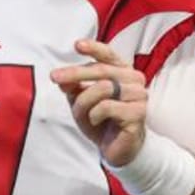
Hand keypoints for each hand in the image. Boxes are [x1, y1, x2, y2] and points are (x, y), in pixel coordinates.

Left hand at [50, 40, 146, 165]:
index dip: (94, 48)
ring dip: (84, 102)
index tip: (77, 45)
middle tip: (55, 77)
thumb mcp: (81, 102)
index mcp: (122, 72)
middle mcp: (134, 80)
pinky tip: (96, 120)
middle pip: (101, 70)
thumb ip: (74, 88)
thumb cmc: (101, 121)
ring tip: (82, 114)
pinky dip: (94, 114)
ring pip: (103, 88)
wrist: (116, 149)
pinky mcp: (138, 112)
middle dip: (75, 73)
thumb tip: (62, 79)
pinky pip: (107, 106)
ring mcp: (139, 95)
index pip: (109, 55)